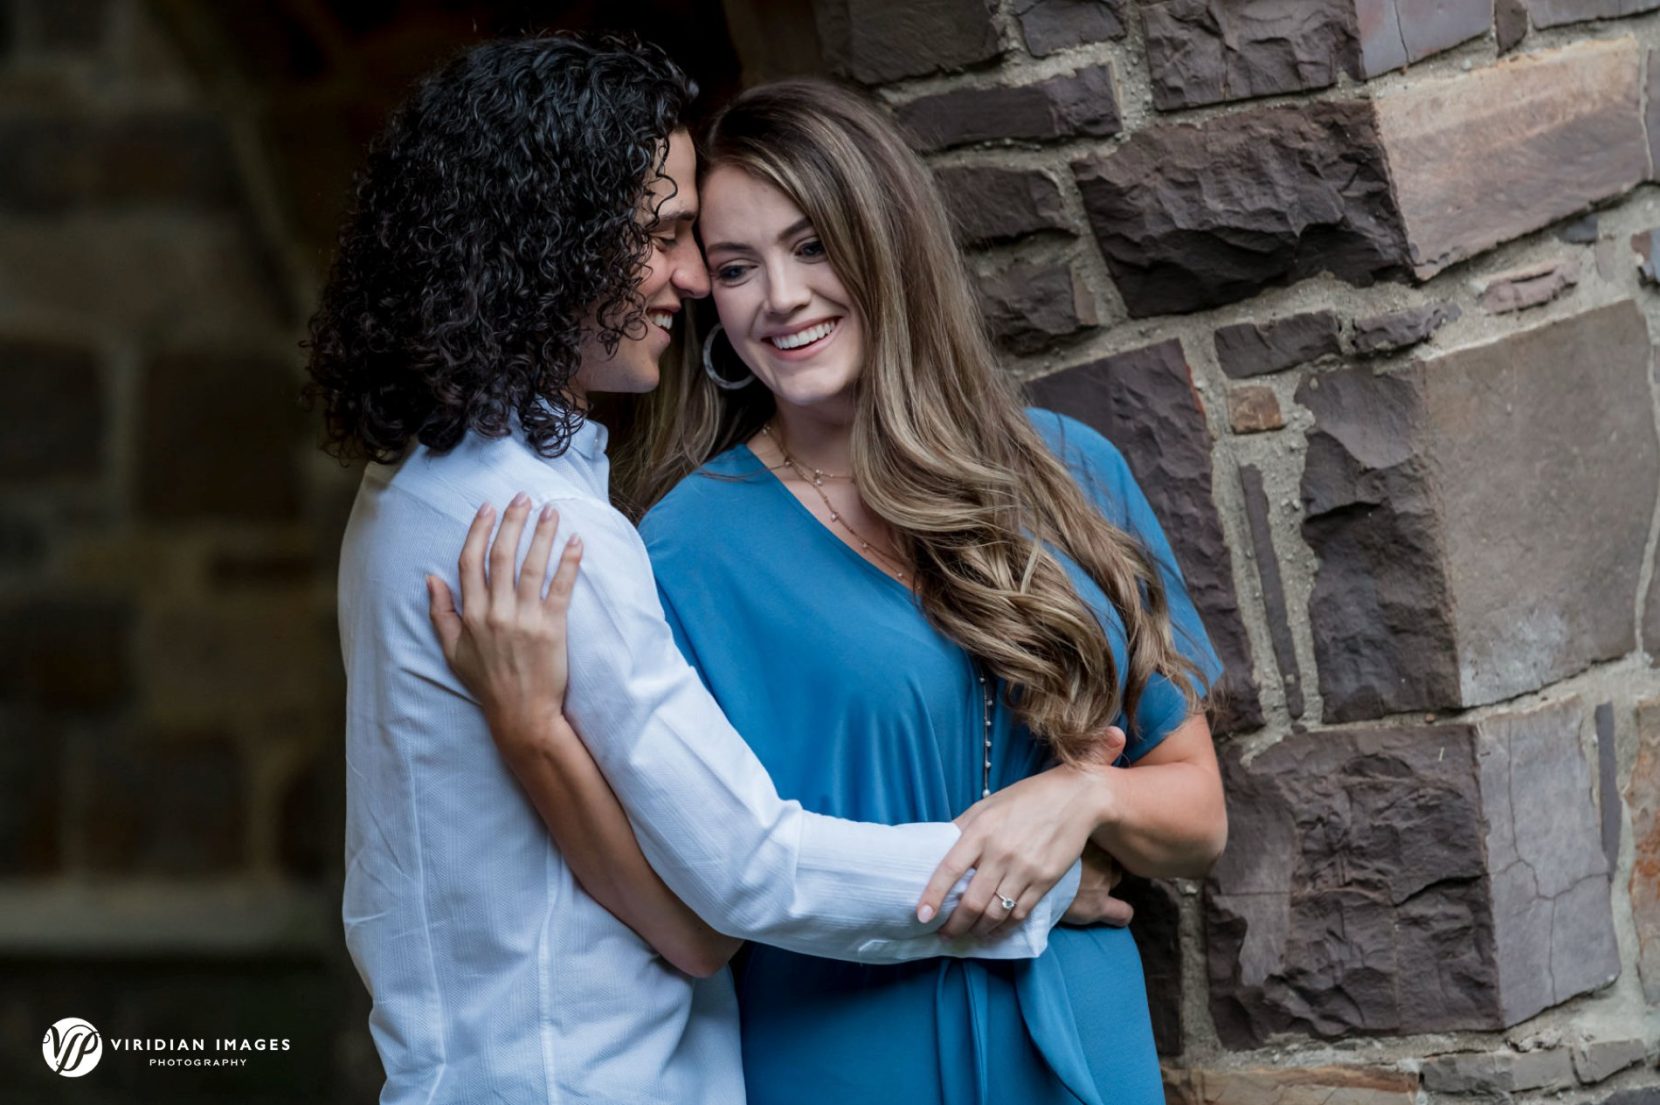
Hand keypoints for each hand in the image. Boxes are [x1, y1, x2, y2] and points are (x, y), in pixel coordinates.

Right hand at [426, 493, 583, 746]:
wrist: (521, 714)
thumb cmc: (486, 683)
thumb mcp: (453, 651)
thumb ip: (441, 614)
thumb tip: (431, 579)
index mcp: (471, 615)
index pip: (471, 562)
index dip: (479, 530)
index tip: (488, 508)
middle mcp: (496, 612)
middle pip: (502, 555)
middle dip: (512, 521)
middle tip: (523, 497)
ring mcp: (525, 620)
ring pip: (532, 566)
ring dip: (542, 534)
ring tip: (551, 510)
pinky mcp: (552, 629)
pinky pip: (561, 588)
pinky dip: (569, 563)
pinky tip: (576, 541)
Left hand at [917, 726, 1125, 939]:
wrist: (1074, 798)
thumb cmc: (1025, 799)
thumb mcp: (987, 806)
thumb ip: (962, 829)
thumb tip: (938, 853)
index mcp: (981, 831)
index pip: (949, 870)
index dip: (933, 896)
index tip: (922, 916)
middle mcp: (1001, 853)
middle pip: (972, 902)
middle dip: (954, 925)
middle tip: (945, 934)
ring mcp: (1025, 870)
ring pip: (995, 914)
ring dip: (978, 931)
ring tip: (968, 935)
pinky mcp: (1045, 881)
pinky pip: (1020, 914)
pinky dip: (1004, 928)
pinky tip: (994, 931)